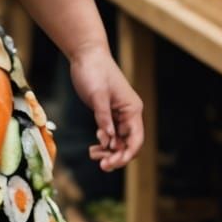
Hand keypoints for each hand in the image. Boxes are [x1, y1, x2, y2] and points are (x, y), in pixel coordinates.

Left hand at [69, 45, 143, 171]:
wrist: (86, 56)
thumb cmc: (94, 72)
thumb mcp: (97, 95)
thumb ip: (103, 117)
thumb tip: (108, 139)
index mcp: (132, 110)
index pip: (136, 139)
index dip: (127, 154)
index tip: (112, 163)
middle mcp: (128, 114)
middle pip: (128, 143)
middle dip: (117, 156)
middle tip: (101, 165)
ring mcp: (118, 114)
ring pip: (118, 140)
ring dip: (109, 151)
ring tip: (93, 155)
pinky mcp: (107, 113)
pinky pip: (109, 134)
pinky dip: (103, 143)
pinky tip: (93, 147)